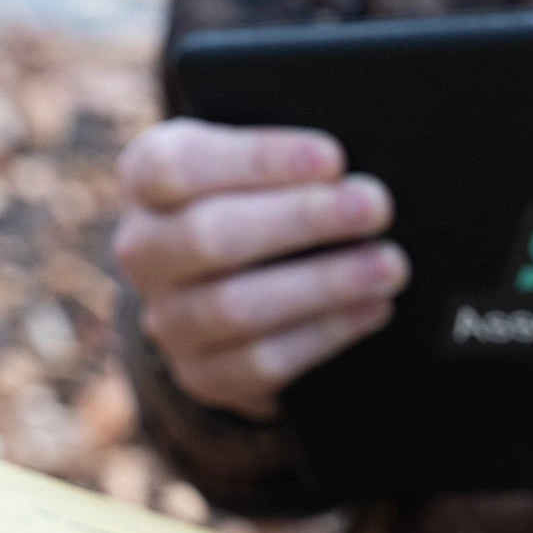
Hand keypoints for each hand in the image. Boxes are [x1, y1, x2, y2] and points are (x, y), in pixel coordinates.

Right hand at [114, 118, 408, 420]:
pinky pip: (260, 362)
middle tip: (376, 206)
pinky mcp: (202, 374)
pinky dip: (325, 334)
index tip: (334, 158)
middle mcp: (142, 249)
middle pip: (210, 235)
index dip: (258, 160)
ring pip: (235, 306)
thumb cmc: (261, 203)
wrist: (238, 294)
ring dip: (324, 283)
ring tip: (389, 265)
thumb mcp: (256, 167)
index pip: (180, 166)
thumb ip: (288, 160)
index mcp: (145, 179)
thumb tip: (353, 168)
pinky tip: (373, 309)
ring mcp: (167, 319)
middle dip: (303, 220)